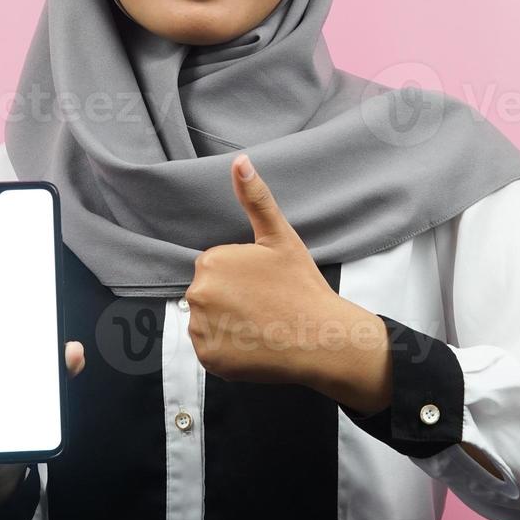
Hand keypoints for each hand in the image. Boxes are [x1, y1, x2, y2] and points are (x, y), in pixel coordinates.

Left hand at [185, 154, 387, 401]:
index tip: (264, 286)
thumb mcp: (281, 238)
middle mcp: (198, 294)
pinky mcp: (209, 359)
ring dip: (227, 324)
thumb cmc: (302, 286)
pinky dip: (228, 349)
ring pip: (207, 322)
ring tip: (260, 325)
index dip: (241, 278)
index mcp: (211, 262)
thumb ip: (256, 199)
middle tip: (265, 306)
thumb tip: (240, 160)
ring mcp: (201, 329)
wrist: (321, 338)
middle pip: (208, 295)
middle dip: (231, 300)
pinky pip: (210, 349)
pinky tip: (253, 344)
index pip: (215, 270)